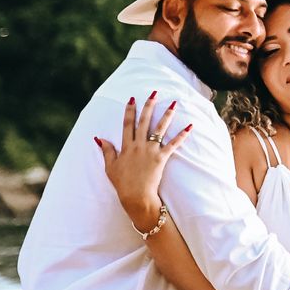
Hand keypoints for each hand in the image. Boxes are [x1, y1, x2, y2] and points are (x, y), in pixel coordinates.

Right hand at [94, 91, 191, 230]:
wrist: (135, 196)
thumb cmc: (122, 183)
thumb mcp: (110, 167)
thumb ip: (107, 151)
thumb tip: (100, 138)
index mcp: (126, 147)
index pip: (127, 124)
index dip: (129, 111)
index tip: (132, 99)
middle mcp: (138, 145)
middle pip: (144, 121)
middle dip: (149, 106)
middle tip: (154, 92)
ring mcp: (150, 151)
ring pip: (159, 129)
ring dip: (167, 115)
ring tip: (174, 103)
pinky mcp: (161, 158)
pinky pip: (173, 144)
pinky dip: (182, 135)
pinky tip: (189, 126)